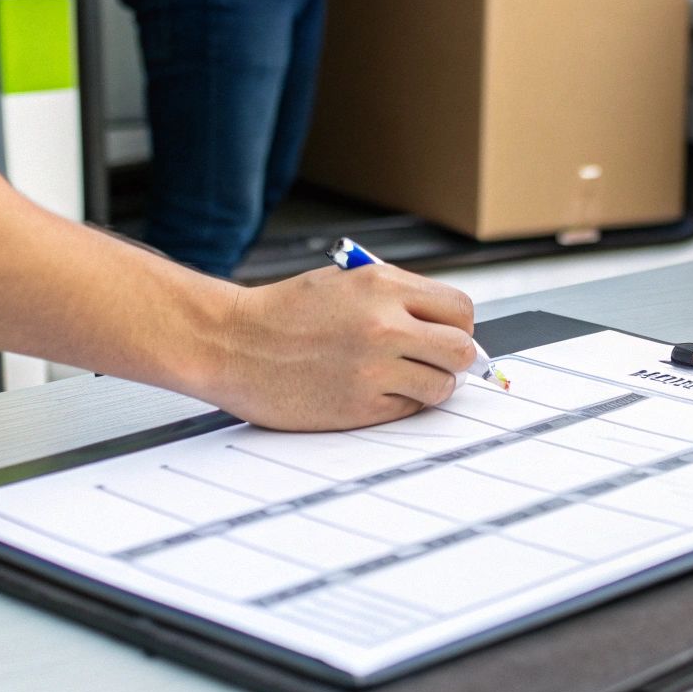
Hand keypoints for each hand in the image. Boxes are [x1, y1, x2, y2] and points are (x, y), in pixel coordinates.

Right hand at [197, 264, 476, 430]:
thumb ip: (397, 297)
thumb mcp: (346, 281)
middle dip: (454, 358)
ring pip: (442, 386)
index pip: (460, 310)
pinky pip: (408, 410)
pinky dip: (401, 404)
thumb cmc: (284, 312)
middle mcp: (384, 326)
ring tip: (404, 378)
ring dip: (431, 385)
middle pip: (462, 351)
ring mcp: (373, 369)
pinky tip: (375, 391)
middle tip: (436, 361)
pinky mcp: (359, 406)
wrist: (230, 343)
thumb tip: (445, 321)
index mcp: (383, 287)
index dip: (458, 325)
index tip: (447, 333)